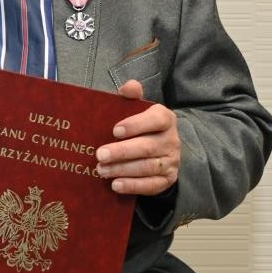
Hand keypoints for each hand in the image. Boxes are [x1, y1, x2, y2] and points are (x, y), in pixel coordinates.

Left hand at [96, 80, 180, 194]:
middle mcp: (171, 140)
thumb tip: (129, 87)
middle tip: (99, 154)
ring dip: (123, 170)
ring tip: (101, 170)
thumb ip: (133, 96)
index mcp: (165, 119)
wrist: (163, 148)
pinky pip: (152, 185)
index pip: (155, 120)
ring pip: (147, 167)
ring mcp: (171, 161)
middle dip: (122, 152)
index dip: (135, 125)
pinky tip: (115, 185)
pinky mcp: (168, 179)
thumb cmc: (142, 125)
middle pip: (147, 147)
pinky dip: (133, 186)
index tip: (114, 130)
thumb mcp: (139, 108)